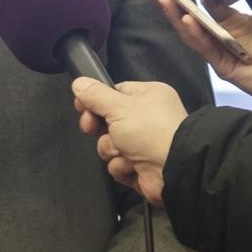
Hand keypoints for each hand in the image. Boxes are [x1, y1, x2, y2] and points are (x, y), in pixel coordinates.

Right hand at [72, 78, 186, 206]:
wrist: (173, 169)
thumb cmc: (149, 130)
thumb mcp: (118, 106)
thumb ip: (95, 95)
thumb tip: (78, 83)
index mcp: (147, 97)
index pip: (114, 93)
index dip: (95, 100)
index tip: (81, 106)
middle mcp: (146, 119)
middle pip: (108, 121)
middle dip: (100, 128)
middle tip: (91, 128)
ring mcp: (143, 144)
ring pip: (110, 144)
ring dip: (111, 149)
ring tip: (124, 151)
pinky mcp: (140, 167)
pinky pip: (118, 164)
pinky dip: (122, 166)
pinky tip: (131, 165)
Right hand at [150, 0, 251, 99]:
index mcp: (232, 21)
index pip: (209, 3)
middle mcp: (220, 34)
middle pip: (188, 15)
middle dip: (168, 0)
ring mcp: (219, 49)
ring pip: (189, 31)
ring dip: (174, 14)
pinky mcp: (222, 64)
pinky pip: (204, 47)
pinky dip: (193, 33)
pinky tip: (186, 20)